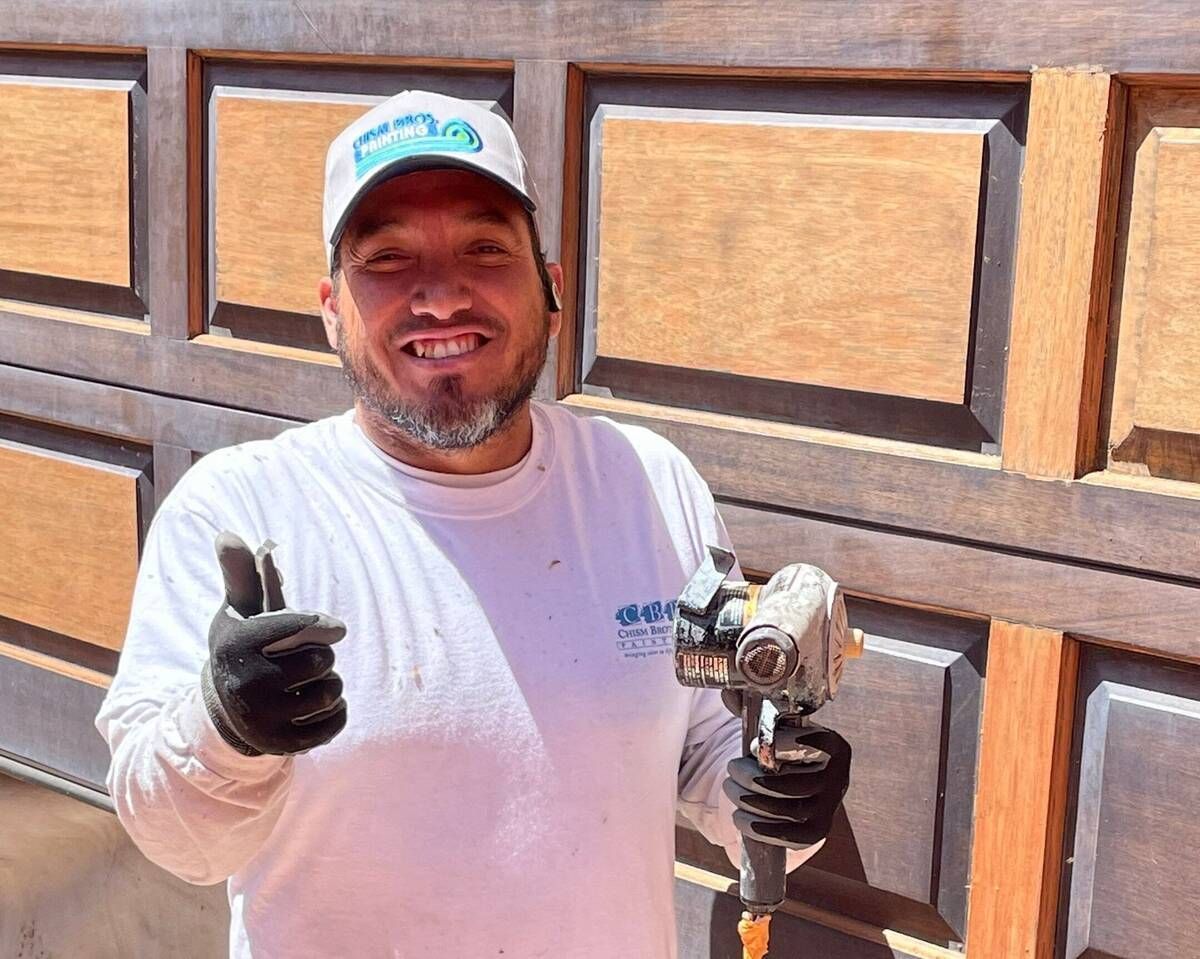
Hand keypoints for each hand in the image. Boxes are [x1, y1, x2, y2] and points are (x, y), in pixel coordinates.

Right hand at [200, 531, 347, 755]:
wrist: (225, 713)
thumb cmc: (241, 649)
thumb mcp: (237, 612)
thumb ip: (240, 575)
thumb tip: (227, 534)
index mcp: (237, 646)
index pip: (301, 625)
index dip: (322, 624)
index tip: (332, 627)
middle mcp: (246, 684)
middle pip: (322, 660)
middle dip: (321, 657)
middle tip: (301, 662)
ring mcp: (264, 719)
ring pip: (333, 691)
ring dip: (329, 685)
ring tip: (304, 685)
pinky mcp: (282, 745)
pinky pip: (337, 721)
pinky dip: (336, 712)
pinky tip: (314, 707)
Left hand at [722, 718, 850, 849]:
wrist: (800, 778)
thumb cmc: (784, 748)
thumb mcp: (775, 726)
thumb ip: (754, 707)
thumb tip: (728, 691)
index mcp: (834, 746)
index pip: (818, 743)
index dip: (784, 745)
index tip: (753, 746)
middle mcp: (838, 777)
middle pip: (797, 784)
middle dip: (756, 779)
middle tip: (731, 769)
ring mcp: (830, 807)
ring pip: (792, 811)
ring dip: (754, 803)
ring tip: (730, 790)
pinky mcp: (819, 829)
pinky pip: (794, 837)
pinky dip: (765, 831)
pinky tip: (741, 820)